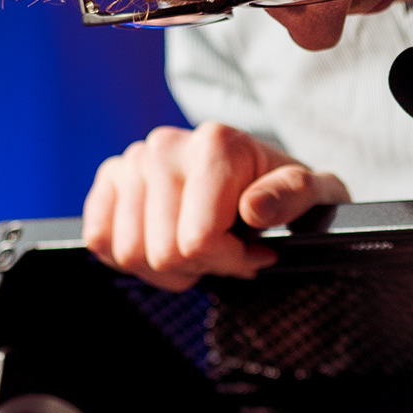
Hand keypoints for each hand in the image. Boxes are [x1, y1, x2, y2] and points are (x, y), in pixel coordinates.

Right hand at [82, 123, 347, 291]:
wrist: (256, 173)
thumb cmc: (283, 190)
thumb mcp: (314, 192)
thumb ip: (293, 197)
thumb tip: (255, 209)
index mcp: (216, 144)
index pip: (197, 241)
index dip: (228, 262)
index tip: (253, 253)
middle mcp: (166, 145)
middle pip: (162, 253)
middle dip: (198, 267)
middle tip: (223, 251)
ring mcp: (132, 160)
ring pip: (129, 252)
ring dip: (166, 267)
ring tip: (196, 247)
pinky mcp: (111, 179)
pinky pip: (99, 239)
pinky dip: (130, 257)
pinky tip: (163, 243)